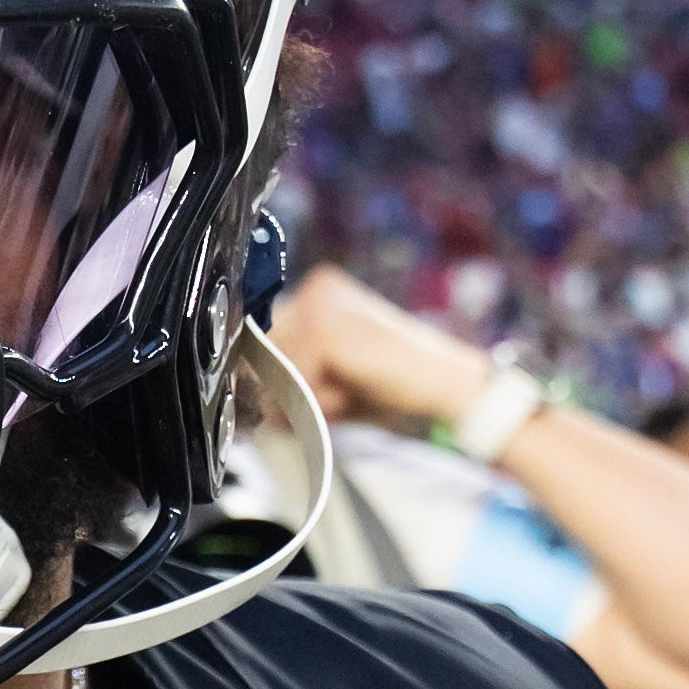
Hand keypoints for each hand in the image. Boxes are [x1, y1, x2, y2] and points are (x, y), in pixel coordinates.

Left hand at [266, 267, 493, 433]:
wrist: (442, 385)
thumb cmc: (393, 382)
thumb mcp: (330, 373)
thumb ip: (289, 371)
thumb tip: (247, 387)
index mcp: (319, 290)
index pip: (266, 339)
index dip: (273, 376)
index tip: (289, 400)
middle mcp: (315, 287)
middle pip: (266, 356)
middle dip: (292, 389)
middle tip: (337, 397)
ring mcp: (317, 305)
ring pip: (279, 374)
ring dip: (310, 399)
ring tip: (351, 393)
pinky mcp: (323, 330)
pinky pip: (296, 384)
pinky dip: (322, 401)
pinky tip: (354, 392)